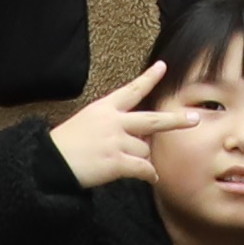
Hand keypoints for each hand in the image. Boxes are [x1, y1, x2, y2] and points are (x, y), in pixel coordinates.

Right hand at [49, 66, 204, 192]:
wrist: (49, 162)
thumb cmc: (64, 145)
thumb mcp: (85, 122)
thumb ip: (110, 123)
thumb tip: (138, 136)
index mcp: (104, 108)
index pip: (131, 90)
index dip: (149, 78)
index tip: (163, 66)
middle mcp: (114, 121)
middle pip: (152, 120)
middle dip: (175, 120)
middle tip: (194, 119)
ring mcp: (116, 141)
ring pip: (144, 150)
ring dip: (140, 158)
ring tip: (123, 163)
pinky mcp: (117, 161)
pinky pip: (143, 168)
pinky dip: (148, 174)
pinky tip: (150, 178)